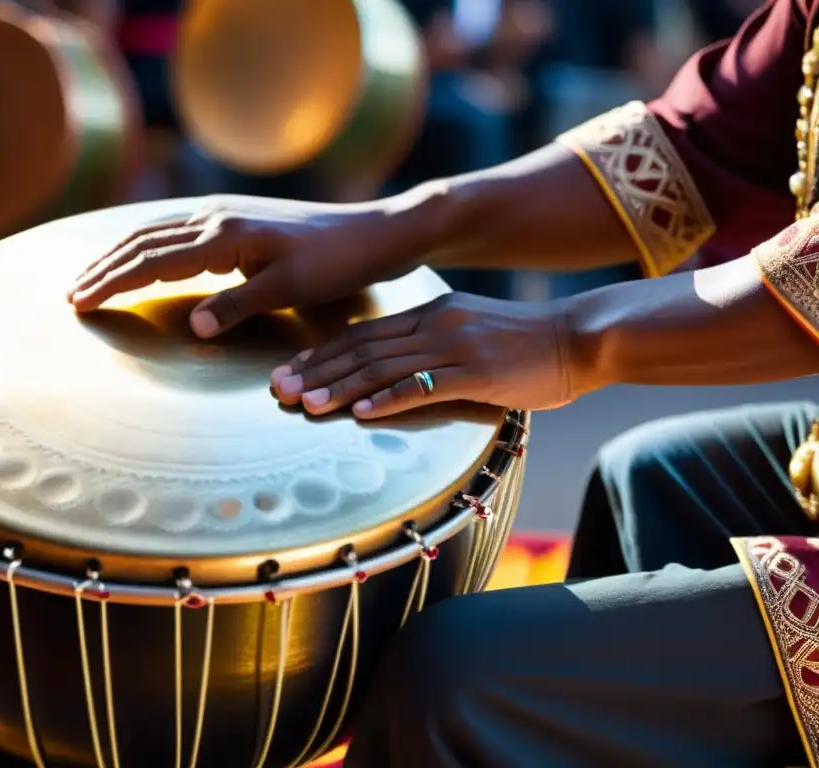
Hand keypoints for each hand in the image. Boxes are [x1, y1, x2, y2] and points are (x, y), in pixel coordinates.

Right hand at [69, 195, 436, 337]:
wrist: (373, 232)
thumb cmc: (336, 262)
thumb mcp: (290, 289)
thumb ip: (238, 305)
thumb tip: (195, 329)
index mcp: (222, 236)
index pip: (151, 262)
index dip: (111, 283)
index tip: (78, 302)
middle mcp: (216, 219)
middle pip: (143, 242)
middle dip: (104, 268)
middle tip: (71, 294)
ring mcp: (225, 215)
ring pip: (157, 233)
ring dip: (121, 255)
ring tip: (94, 276)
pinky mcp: (237, 220)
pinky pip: (178, 231)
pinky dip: (149, 246)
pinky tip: (144, 256)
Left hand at [269, 292, 576, 417]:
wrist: (580, 337)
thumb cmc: (526, 341)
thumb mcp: (470, 328)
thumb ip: (432, 341)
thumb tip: (395, 367)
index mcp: (430, 311)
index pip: (363, 332)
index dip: (322, 352)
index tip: (291, 369)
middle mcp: (435, 323)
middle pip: (362, 348)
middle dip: (316, 370)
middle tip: (280, 390)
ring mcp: (455, 346)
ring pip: (383, 367)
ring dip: (340, 388)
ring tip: (306, 405)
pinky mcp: (476, 373)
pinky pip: (423, 386)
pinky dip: (387, 400)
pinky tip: (360, 414)